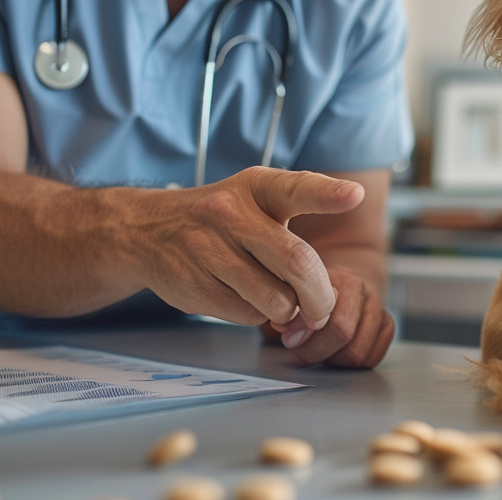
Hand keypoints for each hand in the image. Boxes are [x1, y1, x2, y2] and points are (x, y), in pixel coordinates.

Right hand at [135, 167, 362, 330]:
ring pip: (274, 298)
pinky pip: (246, 314)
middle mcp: (232, 213)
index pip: (296, 187)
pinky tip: (244, 298)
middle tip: (322, 310)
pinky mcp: (195, 284)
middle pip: (296, 261)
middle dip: (320, 296)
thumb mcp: (253, 200)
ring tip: (277, 300)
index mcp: (255, 186)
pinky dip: (256, 315)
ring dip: (286, 311)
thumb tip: (326, 289)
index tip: (353, 195)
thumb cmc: (219, 218)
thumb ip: (292, 230)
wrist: (147, 231)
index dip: (327, 193)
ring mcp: (210, 249)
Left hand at [263, 265, 394, 367]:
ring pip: (358, 354)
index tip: (289, 341)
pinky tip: (335, 353)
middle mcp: (364, 291)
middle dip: (316, 351)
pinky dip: (350, 364)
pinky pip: (371, 359)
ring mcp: (378, 309)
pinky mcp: (387, 326)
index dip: (307, 336)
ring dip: (333, 360)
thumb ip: (287, 309)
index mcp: (343, 280)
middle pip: (344, 335)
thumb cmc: (310, 292)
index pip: (331, 319)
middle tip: (298, 353)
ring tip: (317, 352)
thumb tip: (283, 327)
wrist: (341, 282)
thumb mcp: (294, 293)